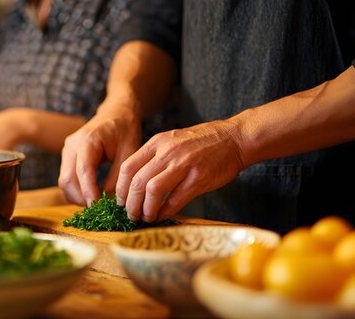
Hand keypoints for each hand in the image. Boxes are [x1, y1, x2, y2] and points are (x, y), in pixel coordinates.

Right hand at [58, 103, 141, 206]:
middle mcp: (72, 145)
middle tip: (100, 211)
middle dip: (82, 199)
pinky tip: (92, 197)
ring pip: (64, 182)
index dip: (89, 193)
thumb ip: (119, 176)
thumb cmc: (125, 130)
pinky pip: (67, 178)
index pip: (83, 171)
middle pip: (67, 180)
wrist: (116, 113)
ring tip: (97, 206)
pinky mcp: (68, 157)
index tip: (100, 208)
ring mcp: (67, 151)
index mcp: (87, 140)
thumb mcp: (129, 152)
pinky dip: (77, 191)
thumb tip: (110, 202)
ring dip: (78, 197)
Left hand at [116, 120, 245, 221]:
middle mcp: (167, 153)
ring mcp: (183, 165)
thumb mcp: (172, 141)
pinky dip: (165, 211)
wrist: (234, 138)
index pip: (127, 167)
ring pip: (152, 191)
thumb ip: (154, 157)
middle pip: (137, 182)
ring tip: (146, 217)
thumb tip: (136, 182)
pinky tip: (162, 215)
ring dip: (146, 209)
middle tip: (131, 214)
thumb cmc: (203, 142)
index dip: (121, 189)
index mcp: (157, 143)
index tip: (121, 201)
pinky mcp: (198, 179)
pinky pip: (175, 200)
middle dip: (130, 204)